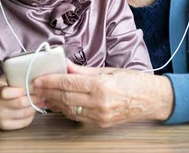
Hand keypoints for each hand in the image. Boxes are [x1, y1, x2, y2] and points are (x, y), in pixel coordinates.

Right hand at [0, 75, 44, 129]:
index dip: (22, 90)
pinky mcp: (5, 127)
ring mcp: (1, 118)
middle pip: (21, 103)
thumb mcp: (3, 80)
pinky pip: (23, 123)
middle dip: (34, 98)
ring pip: (24, 114)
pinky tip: (33, 110)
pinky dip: (31, 116)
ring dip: (35, 107)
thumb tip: (33, 73)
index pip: (8, 92)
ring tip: (40, 102)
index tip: (32, 86)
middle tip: (41, 94)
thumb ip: (15, 76)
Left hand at [33, 60, 174, 127]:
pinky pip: (78, 116)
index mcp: (102, 86)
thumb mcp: (109, 70)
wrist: (151, 99)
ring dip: (54, 102)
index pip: (69, 84)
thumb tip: (65, 65)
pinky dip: (66, 110)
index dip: (51, 81)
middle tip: (36, 86)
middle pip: (65, 98)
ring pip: (69, 109)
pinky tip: (59, 104)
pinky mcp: (100, 123)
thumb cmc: (134, 82)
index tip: (39, 78)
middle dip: (48, 92)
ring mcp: (100, 115)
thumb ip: (83, 70)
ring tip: (44, 95)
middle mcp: (100, 103)